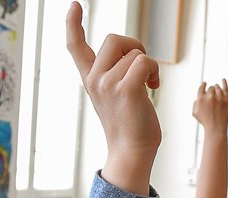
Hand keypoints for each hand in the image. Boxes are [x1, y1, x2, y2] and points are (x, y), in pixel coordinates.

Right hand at [66, 2, 160, 191]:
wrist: (132, 153)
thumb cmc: (131, 126)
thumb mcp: (116, 96)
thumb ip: (116, 75)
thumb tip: (135, 57)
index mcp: (90, 79)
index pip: (74, 46)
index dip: (73, 23)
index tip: (75, 6)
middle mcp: (95, 79)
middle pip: (114, 39)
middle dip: (134, 46)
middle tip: (144, 68)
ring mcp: (108, 84)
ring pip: (134, 52)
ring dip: (148, 65)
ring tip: (149, 85)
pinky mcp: (126, 89)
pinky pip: (144, 61)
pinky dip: (153, 70)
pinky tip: (154, 86)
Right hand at [192, 79, 227, 135]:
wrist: (216, 127)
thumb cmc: (205, 121)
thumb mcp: (195, 113)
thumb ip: (195, 103)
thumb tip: (199, 97)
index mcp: (201, 99)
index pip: (202, 87)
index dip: (203, 85)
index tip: (205, 84)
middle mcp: (210, 97)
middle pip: (211, 88)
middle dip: (211, 91)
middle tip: (212, 97)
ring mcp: (219, 98)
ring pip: (218, 88)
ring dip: (217, 88)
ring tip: (216, 90)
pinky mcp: (226, 100)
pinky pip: (226, 89)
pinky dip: (224, 83)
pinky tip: (223, 79)